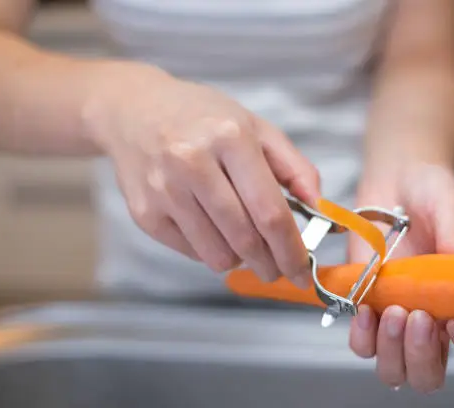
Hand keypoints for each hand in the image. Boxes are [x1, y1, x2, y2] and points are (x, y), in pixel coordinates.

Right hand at [82, 62, 319, 286]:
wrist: (134, 110)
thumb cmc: (202, 118)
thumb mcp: (254, 126)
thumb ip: (294, 166)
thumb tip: (319, 207)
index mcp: (230, 138)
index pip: (269, 211)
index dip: (291, 250)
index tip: (302, 271)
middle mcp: (193, 163)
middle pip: (244, 238)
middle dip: (269, 264)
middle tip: (277, 270)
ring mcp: (164, 190)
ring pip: (217, 254)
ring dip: (239, 259)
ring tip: (241, 241)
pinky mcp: (144, 212)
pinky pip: (191, 252)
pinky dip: (209, 250)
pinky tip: (210, 227)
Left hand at [346, 163, 453, 392]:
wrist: (392, 180)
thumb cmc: (430, 193)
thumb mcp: (450, 209)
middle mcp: (433, 320)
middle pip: (430, 374)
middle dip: (421, 356)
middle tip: (415, 317)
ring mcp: (397, 318)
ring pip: (394, 368)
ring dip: (390, 350)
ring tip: (390, 310)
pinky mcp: (366, 308)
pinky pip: (362, 344)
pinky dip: (361, 335)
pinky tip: (363, 308)